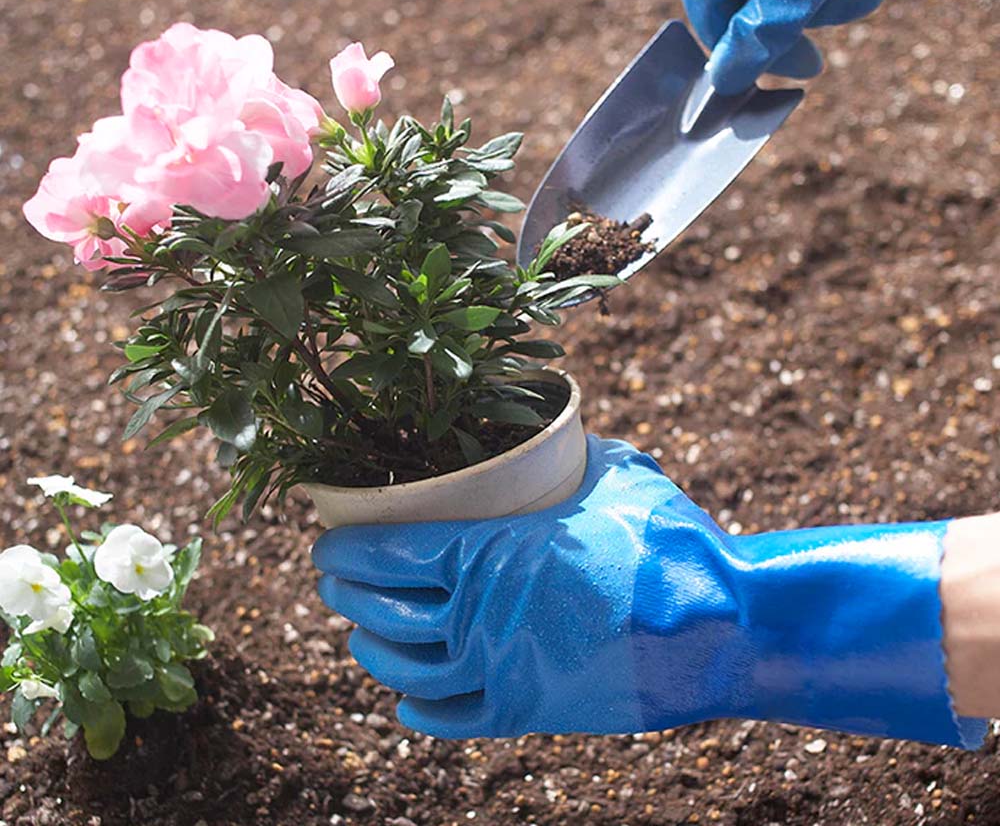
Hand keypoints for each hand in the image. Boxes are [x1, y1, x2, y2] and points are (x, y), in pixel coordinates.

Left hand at [313, 437, 983, 746]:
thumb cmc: (669, 541)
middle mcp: (482, 619)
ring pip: (404, 666)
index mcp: (494, 553)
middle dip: (346, 591)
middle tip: (335, 577)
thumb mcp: (615, 474)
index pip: (388, 551)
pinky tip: (406, 695)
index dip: (345, 546)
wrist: (721, 628)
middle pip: (382, 608)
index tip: (326, 540)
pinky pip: (448, 720)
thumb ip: (566, 455)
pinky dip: (416, 707)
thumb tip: (546, 434)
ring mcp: (501, 671)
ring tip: (362, 628)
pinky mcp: (528, 712)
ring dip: (371, 645)